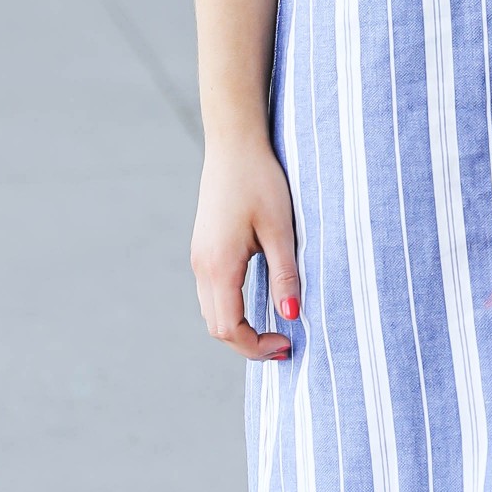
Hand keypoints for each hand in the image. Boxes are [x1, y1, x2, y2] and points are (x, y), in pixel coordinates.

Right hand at [191, 138, 300, 364]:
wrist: (234, 144)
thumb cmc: (260, 181)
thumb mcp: (281, 230)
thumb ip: (285, 275)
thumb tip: (292, 316)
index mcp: (219, 266)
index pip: (229, 329)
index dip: (256, 346)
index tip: (288, 342)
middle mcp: (202, 266)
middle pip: (217, 326)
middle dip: (248, 343)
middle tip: (285, 342)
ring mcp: (199, 257)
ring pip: (212, 311)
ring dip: (240, 327)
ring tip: (275, 326)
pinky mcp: (204, 248)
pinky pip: (212, 293)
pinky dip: (232, 308)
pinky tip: (259, 301)